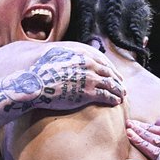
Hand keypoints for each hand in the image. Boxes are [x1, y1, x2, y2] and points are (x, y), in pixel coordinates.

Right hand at [0, 40, 124, 112]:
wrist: (37, 83)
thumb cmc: (42, 73)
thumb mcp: (56, 58)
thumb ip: (65, 58)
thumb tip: (62, 59)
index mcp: (82, 56)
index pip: (102, 62)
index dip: (110, 69)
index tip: (114, 74)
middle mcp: (89, 65)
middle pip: (109, 73)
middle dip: (117, 80)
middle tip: (122, 87)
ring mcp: (90, 78)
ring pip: (111, 84)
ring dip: (118, 91)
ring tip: (122, 97)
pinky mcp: (89, 92)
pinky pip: (106, 96)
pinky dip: (113, 99)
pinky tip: (116, 103)